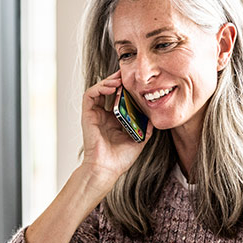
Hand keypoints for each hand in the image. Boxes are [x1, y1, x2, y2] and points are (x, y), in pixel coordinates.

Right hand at [80, 71, 153, 187]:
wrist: (107, 169)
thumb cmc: (120, 159)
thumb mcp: (139, 139)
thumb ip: (146, 128)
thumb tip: (154, 117)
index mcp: (115, 120)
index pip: (119, 97)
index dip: (126, 87)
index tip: (136, 81)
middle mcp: (104, 115)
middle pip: (109, 91)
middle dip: (117, 80)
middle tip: (128, 73)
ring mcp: (95, 115)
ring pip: (98, 89)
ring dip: (108, 81)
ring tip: (120, 79)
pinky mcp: (87, 115)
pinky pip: (90, 95)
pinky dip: (99, 87)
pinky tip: (111, 87)